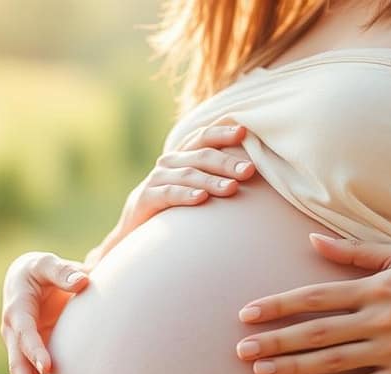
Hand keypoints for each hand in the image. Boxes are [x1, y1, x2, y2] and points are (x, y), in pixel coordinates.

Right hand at [0, 251, 89, 373]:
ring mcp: (19, 344)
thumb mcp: (47, 263)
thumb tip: (82, 282)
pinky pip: (30, 372)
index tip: (47, 367)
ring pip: (21, 371)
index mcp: (17, 309)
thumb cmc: (40, 270)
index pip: (25, 332)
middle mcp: (13, 330)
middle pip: (17, 360)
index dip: (35, 349)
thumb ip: (63, 272)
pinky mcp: (29, 352)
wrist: (27, 279)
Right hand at [116, 124, 256, 236]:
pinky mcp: (147, 197)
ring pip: (188, 175)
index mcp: (182, 154)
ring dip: (212, 181)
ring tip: (232, 188)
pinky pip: (169, 194)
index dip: (222, 132)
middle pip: (201, 156)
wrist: (136, 224)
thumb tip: (253, 170)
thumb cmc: (175, 203)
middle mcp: (169, 162)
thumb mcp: (194, 184)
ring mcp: (157, 178)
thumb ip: (215, 174)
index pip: (203, 136)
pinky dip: (186, 195)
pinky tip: (201, 198)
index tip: (243, 133)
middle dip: (227, 163)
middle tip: (249, 171)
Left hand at [234, 232, 390, 373]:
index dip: (279, 305)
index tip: (247, 313)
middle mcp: (380, 318)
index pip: (316, 296)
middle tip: (240, 350)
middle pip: (317, 331)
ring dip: (293, 367)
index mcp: (375, 287)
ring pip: (333, 361)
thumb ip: (353, 253)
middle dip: (275, 340)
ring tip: (260, 372)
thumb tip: (311, 239)